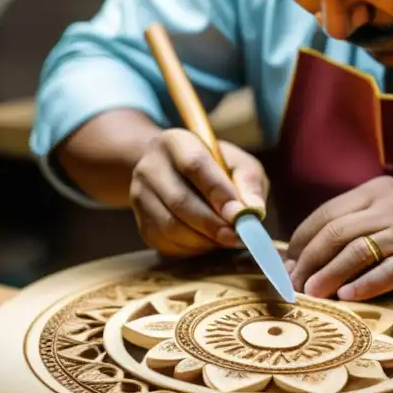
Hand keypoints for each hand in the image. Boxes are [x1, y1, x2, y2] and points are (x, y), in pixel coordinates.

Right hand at [130, 129, 268, 257]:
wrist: (176, 173)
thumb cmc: (216, 168)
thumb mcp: (239, 164)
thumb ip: (249, 183)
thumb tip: (253, 213)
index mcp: (176, 142)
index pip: (194, 164)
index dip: (217, 190)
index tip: (239, 213)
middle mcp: (150, 167)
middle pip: (179, 200)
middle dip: (212, 224)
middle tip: (237, 237)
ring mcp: (140, 195)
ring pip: (170, 226)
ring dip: (203, 240)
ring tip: (226, 240)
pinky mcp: (140, 222)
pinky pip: (165, 243)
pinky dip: (191, 250)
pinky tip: (208, 243)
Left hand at [286, 176, 392, 300]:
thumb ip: (358, 219)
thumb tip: (311, 245)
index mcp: (377, 191)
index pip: (327, 213)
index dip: (302, 239)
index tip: (287, 261)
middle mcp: (389, 208)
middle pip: (334, 233)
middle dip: (307, 260)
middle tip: (290, 282)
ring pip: (354, 253)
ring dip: (328, 275)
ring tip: (311, 292)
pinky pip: (385, 272)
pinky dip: (363, 285)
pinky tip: (347, 296)